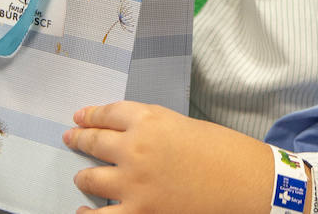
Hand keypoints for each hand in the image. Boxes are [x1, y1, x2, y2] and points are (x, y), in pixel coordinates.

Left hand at [62, 101, 279, 213]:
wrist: (246, 183)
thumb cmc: (224, 152)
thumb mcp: (185, 126)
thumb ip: (154, 130)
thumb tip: (132, 139)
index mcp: (149, 119)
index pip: (107, 113)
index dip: (90, 115)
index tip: (79, 118)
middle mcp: (135, 148)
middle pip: (94, 141)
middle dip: (80, 140)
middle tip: (71, 139)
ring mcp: (133, 183)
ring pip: (90, 177)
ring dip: (83, 175)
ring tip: (81, 175)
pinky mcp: (140, 212)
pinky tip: (81, 211)